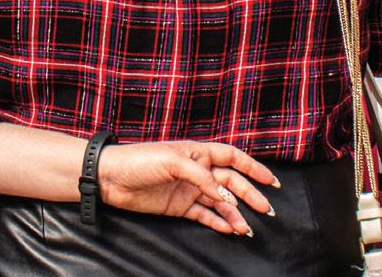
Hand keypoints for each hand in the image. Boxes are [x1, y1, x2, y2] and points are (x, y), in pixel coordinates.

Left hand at [98, 140, 277, 235]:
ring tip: (247, 229)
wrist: (110, 178)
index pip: (232, 157)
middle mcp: (197, 171)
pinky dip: (218, 222)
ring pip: (220, 203)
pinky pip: (204, 215)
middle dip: (250, 196)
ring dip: (235, 214)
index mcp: (198, 152)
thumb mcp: (172, 161)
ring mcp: (189, 189)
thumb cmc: (139, 160)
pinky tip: (230, 229)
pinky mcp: (179, 206)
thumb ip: (201, 176)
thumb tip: (224, 194)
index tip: (271, 181)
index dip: (253, 167)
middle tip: (267, 210)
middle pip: (231, 183)